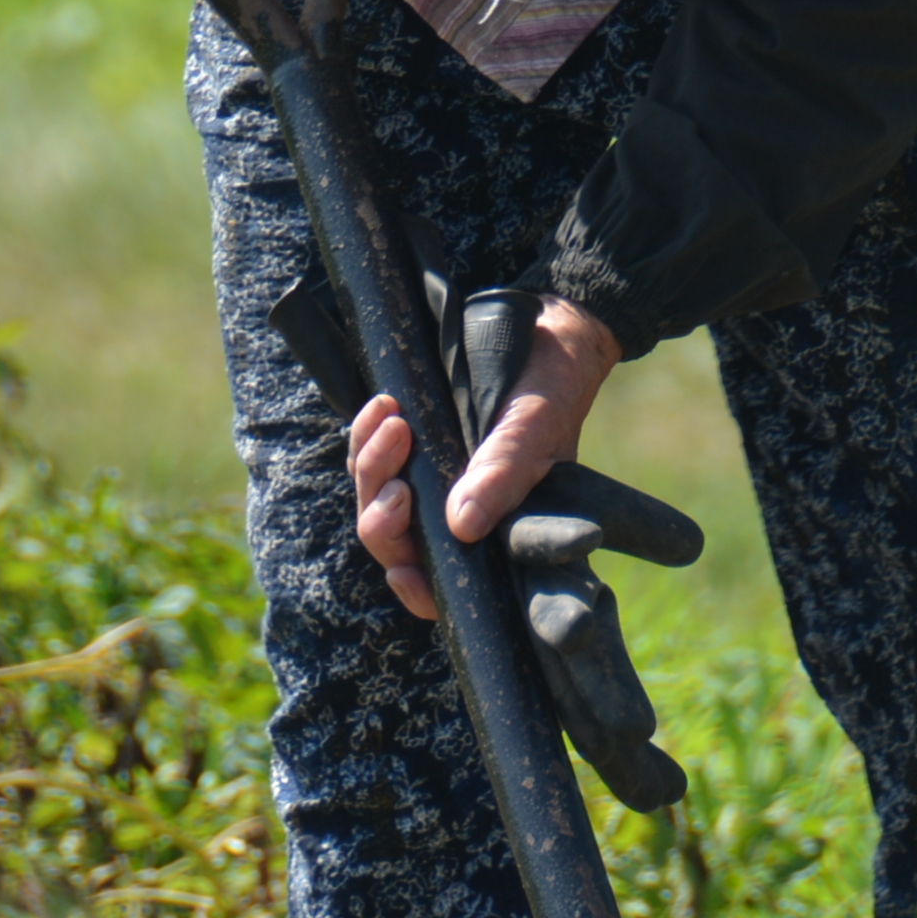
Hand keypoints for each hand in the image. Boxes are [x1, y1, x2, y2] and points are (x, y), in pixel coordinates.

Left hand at [345, 298, 624, 622]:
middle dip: (384, 519)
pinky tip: (382, 408)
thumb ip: (503, 474)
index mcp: (497, 527)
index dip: (418, 588)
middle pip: (397, 543)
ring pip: (375, 499)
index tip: (402, 570)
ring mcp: (431, 478)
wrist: (542, 329)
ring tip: (393, 422)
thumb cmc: (551, 387)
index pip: (448, 582)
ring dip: (372, 468)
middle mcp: (459, 511)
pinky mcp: (412, 443)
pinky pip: (369, 455)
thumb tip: (463, 525)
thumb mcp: (533, 429)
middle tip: (399, 484)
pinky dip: (366, 436)